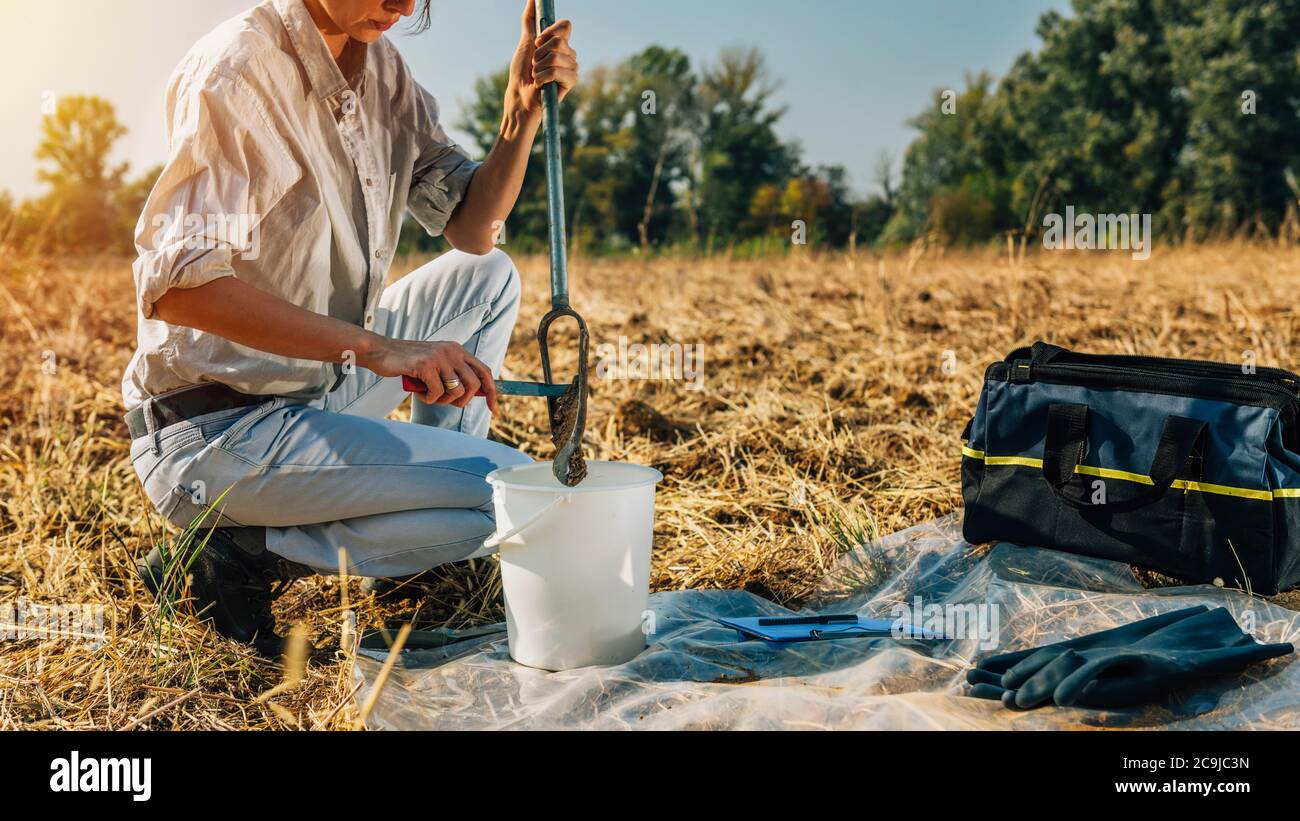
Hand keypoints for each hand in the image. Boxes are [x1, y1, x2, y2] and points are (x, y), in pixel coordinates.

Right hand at [360, 338, 497, 413]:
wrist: (381, 352)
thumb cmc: (408, 363)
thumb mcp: (436, 364)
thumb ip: (453, 374)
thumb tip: (472, 395)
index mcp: (457, 350)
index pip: (484, 371)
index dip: (491, 391)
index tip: (493, 409)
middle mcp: (452, 351)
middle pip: (473, 385)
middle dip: (462, 401)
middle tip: (445, 401)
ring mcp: (439, 357)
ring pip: (456, 391)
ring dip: (443, 400)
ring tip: (429, 395)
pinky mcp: (425, 366)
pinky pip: (437, 393)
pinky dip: (428, 399)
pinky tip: (419, 392)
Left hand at [506, 0, 578, 116]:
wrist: (520, 95)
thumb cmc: (521, 71)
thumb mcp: (526, 42)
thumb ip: (530, 20)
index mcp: (561, 44)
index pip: (565, 26)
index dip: (549, 32)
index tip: (538, 42)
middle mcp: (569, 54)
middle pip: (559, 41)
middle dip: (539, 53)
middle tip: (535, 64)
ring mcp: (572, 67)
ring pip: (555, 56)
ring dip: (539, 67)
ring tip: (537, 76)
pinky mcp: (572, 81)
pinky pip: (556, 71)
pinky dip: (542, 77)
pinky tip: (541, 85)